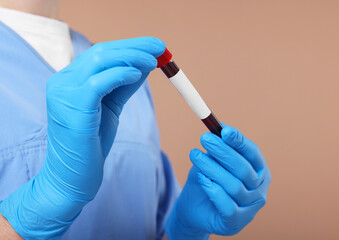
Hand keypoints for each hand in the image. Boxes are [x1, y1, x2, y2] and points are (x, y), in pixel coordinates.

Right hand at [0, 37, 164, 238]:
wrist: (72, 177)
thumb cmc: (91, 143)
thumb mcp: (110, 107)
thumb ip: (123, 84)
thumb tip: (146, 63)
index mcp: (69, 80)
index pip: (101, 53)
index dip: (129, 46)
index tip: (154, 46)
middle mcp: (62, 81)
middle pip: (101, 52)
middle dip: (134, 47)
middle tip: (160, 47)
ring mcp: (64, 92)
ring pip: (100, 61)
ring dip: (131, 57)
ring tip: (154, 60)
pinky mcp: (73, 106)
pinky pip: (99, 82)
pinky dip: (120, 74)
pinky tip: (138, 74)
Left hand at [165, 125, 270, 238]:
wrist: (193, 208)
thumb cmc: (207, 180)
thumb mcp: (211, 161)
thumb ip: (218, 148)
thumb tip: (218, 127)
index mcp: (258, 171)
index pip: (253, 154)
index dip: (240, 142)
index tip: (224, 130)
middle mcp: (259, 190)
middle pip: (243, 169)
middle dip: (223, 152)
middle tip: (204, 139)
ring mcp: (250, 209)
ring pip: (234, 186)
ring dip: (212, 168)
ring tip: (195, 156)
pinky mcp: (236, 223)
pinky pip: (227, 206)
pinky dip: (213, 190)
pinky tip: (202, 179)